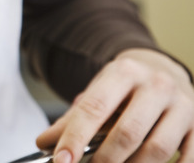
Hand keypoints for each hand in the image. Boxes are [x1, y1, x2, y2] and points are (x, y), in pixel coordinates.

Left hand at [37, 48, 193, 162]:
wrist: (161, 70)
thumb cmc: (123, 87)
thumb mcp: (97, 92)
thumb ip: (71, 118)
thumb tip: (44, 143)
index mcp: (124, 72)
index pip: (95, 108)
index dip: (75, 137)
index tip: (62, 160)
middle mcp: (156, 85)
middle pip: (128, 133)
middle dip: (105, 160)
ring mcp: (182, 105)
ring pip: (157, 149)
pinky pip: (187, 158)